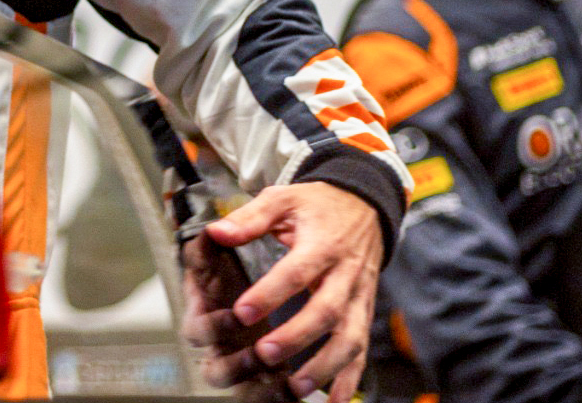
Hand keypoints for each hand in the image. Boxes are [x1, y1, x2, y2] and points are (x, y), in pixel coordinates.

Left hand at [203, 182, 382, 402]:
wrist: (364, 205)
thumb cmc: (317, 205)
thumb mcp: (283, 199)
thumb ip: (250, 217)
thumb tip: (216, 232)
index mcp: (323, 243)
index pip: (297, 271)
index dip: (271, 293)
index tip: (242, 312)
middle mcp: (346, 273)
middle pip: (327, 310)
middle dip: (298, 336)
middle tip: (266, 354)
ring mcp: (359, 296)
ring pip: (350, 337)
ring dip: (325, 365)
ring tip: (297, 387)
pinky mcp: (364, 311)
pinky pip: (361, 349)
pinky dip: (350, 378)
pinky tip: (333, 401)